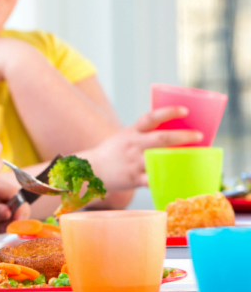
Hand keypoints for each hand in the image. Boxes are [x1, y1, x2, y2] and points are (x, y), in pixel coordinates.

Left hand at [0, 177, 30, 233]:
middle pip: (20, 205)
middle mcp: (3, 190)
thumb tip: (8, 212)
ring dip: (9, 223)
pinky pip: (11, 217)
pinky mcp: (3, 207)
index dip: (20, 211)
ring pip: (17, 213)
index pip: (17, 197)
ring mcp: (3, 199)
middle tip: (0, 228)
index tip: (15, 224)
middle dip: (14, 219)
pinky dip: (5, 224)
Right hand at [82, 106, 202, 191]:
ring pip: (159, 159)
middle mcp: (134, 145)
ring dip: (178, 159)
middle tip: (199, 135)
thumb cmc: (115, 152)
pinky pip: (154, 181)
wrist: (92, 170)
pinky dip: (167, 181)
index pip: (150, 118)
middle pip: (160, 139)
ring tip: (196, 159)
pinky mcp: (134, 179)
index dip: (168, 112)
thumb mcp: (127, 136)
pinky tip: (180, 182)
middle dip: (182, 136)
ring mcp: (134, 162)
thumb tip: (177, 131)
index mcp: (133, 132)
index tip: (185, 110)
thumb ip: (146, 134)